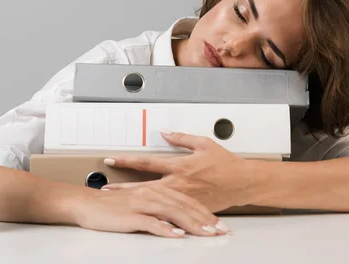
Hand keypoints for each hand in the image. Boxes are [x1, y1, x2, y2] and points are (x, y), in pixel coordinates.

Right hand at [70, 183, 229, 237]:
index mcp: (156, 187)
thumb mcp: (140, 199)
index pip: (186, 200)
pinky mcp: (131, 215)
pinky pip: (152, 222)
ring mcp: (142, 203)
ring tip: (206, 233)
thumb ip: (158, 203)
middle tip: (219, 230)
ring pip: (173, 212)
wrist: (86, 204)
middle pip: (184, 206)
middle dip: (204, 219)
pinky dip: (166, 228)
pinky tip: (177, 235)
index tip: (218, 222)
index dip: (204, 211)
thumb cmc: (111, 205)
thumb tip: (176, 216)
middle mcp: (152, 192)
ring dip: (192, 224)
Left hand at [100, 130, 253, 212]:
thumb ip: (181, 138)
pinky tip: (144, 215)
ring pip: (152, 201)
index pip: (147, 162)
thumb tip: (165, 133)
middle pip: (144, 186)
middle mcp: (178, 183)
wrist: (243, 183)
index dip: (127, 161)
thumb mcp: (204, 143)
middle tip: (106, 189)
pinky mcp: (189, 208)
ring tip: (118, 203)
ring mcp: (182, 198)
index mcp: (180, 165)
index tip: (112, 160)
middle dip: (123, 188)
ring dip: (134, 201)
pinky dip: (155, 213)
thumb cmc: (226, 163)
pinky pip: (169, 212)